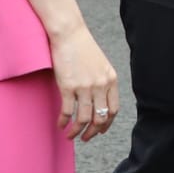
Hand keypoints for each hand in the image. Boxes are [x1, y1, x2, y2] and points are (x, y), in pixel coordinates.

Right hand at [49, 26, 120, 141]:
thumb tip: (98, 102)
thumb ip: (102, 82)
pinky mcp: (68, 86)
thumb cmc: (83, 48)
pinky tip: (60, 125)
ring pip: (83, 119)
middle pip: (100, 117)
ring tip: (70, 136)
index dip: (106, 124)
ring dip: (77, 131)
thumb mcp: (101, 65)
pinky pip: (67, 112)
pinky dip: (64, 122)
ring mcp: (85, 87)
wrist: (69, 34)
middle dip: (92, 132)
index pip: (113, 110)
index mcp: (111, 80)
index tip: (99, 130)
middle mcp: (100, 85)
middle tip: (85, 138)